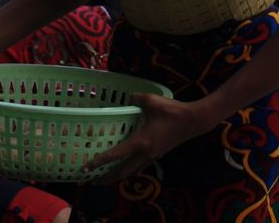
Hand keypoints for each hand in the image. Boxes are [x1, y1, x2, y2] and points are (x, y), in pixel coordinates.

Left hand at [81, 93, 201, 183]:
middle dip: (106, 178)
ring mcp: (152, 156)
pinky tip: (127, 165)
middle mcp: (144, 154)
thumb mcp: (151, 100)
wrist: (192, 121)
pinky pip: (140, 167)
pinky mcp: (158, 155)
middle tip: (92, 180)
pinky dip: (130, 170)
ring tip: (106, 176)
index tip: (85, 168)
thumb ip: (136, 99)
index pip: (115, 155)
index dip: (98, 162)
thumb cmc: (171, 111)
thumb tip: (128, 98)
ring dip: (117, 176)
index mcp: (140, 142)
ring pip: (131, 172)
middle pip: (121, 172)